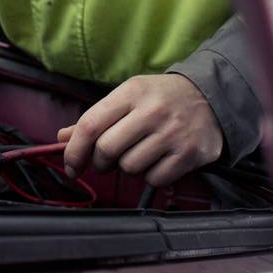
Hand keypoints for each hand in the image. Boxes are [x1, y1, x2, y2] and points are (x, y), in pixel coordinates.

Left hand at [58, 73, 222, 186]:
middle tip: (105, 161)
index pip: (91, 124)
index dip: (74, 150)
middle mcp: (151, 111)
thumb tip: (63, 138)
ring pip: (130, 168)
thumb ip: (96, 118)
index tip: (70, 165)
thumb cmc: (159, 98)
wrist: (210, 97)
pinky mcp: (189, 154)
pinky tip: (157, 161)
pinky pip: (155, 180)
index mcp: (131, 92)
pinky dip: (150, 177)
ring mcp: (171, 133)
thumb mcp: (127, 96)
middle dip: (100, 162)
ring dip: (127, 168)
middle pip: (107, 150)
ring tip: (137, 154)